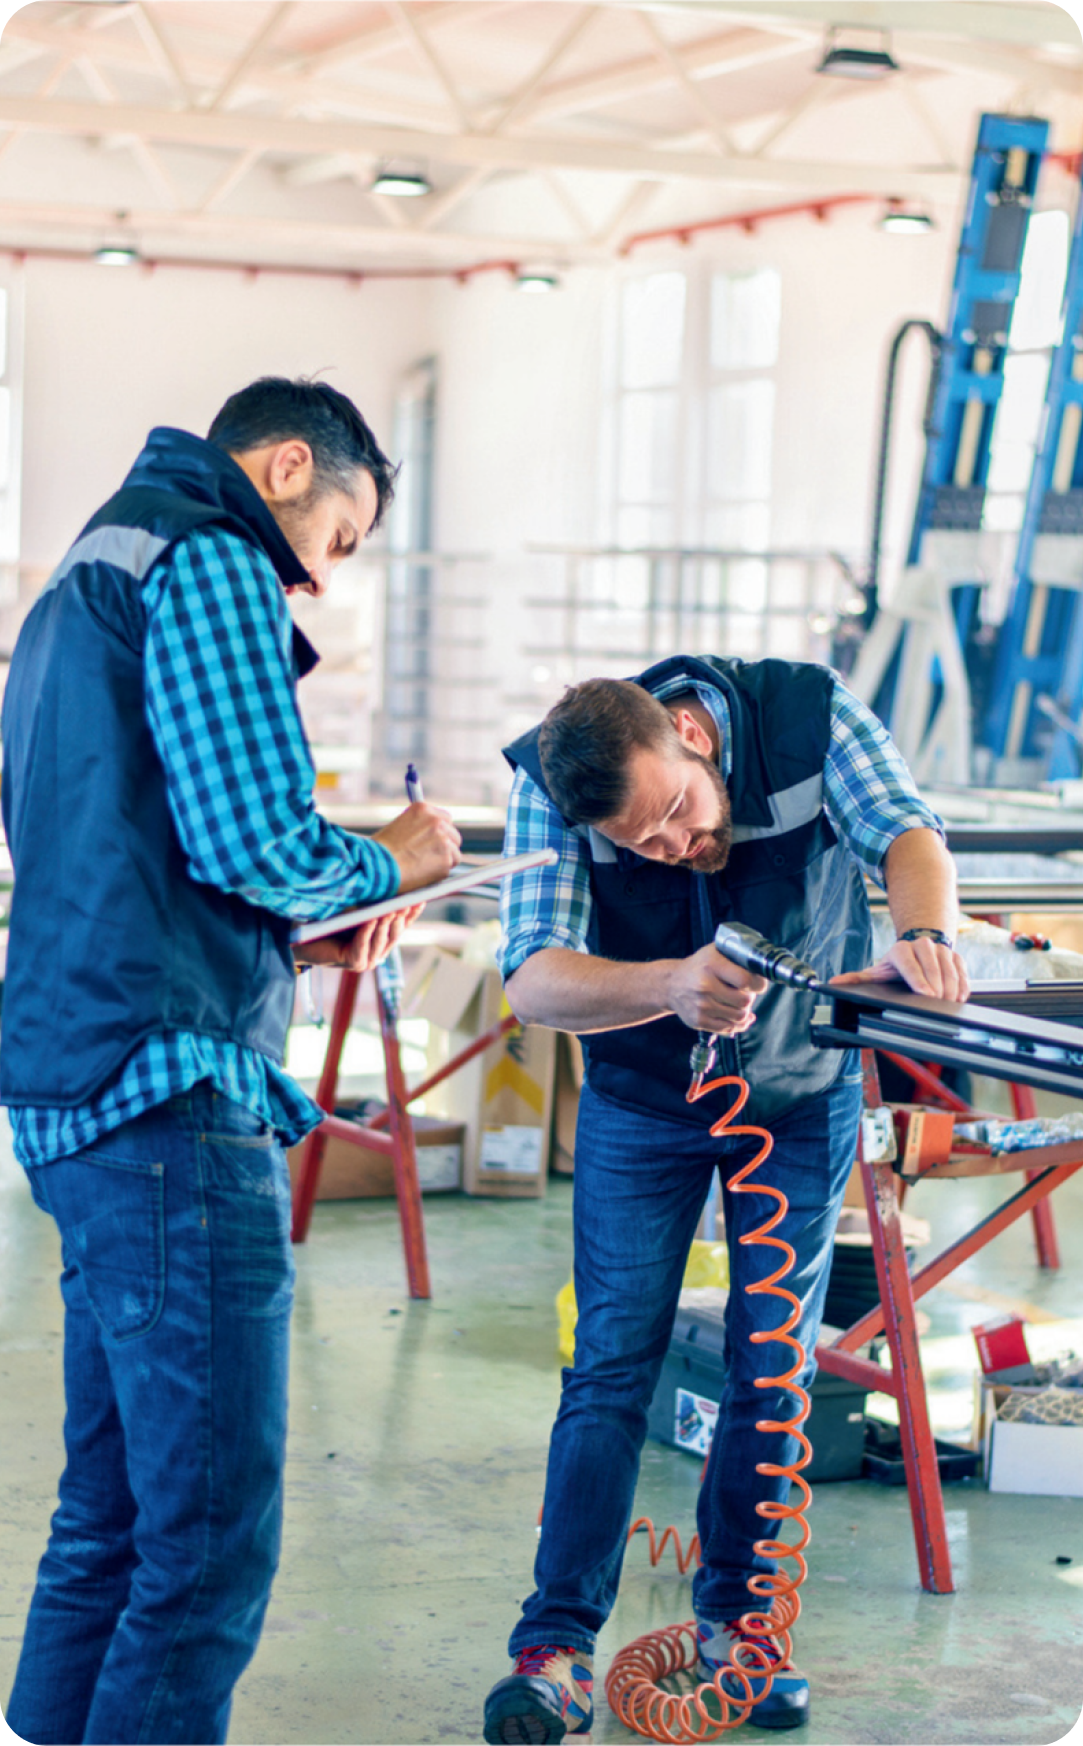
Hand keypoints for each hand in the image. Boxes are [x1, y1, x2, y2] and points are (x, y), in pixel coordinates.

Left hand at [294, 904, 424, 971]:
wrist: (301, 938)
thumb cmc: (329, 920)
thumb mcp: (356, 909)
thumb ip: (372, 903)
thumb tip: (388, 879)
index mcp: (382, 939)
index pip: (402, 925)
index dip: (412, 913)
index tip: (421, 898)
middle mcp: (378, 952)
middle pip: (395, 933)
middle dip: (401, 917)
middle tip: (407, 901)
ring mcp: (368, 960)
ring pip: (382, 940)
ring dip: (386, 924)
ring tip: (392, 909)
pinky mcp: (354, 964)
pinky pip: (364, 946)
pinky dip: (368, 932)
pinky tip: (371, 919)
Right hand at [374, 802, 461, 892]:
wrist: (377, 866)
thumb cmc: (381, 851)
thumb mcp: (399, 827)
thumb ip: (418, 827)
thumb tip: (429, 835)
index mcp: (423, 809)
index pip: (444, 818)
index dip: (440, 832)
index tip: (434, 841)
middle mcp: (436, 821)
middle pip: (453, 834)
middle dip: (445, 846)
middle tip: (431, 857)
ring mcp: (443, 840)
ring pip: (455, 851)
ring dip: (444, 860)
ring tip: (424, 867)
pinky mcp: (447, 858)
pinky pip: (451, 866)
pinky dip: (440, 872)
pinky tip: (424, 873)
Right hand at [665, 942, 767, 1034]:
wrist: (671, 984)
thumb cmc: (699, 967)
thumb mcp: (715, 953)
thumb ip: (737, 957)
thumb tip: (762, 973)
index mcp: (711, 965)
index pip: (745, 980)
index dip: (757, 984)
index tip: (757, 984)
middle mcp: (705, 985)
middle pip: (745, 1001)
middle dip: (749, 998)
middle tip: (744, 993)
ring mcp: (702, 1005)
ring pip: (739, 1016)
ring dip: (743, 1011)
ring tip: (737, 1003)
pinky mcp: (699, 1021)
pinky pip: (728, 1028)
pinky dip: (736, 1024)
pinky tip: (734, 1016)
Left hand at [830, 937, 968, 1002]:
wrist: (919, 946)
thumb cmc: (897, 964)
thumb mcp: (878, 970)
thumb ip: (858, 979)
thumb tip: (833, 983)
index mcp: (901, 950)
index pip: (910, 964)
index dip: (919, 980)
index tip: (926, 995)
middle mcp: (922, 946)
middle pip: (933, 967)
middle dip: (937, 988)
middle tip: (939, 1005)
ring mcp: (941, 950)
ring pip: (950, 969)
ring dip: (951, 988)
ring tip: (949, 1004)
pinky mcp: (956, 956)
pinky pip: (963, 971)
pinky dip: (963, 986)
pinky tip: (959, 998)